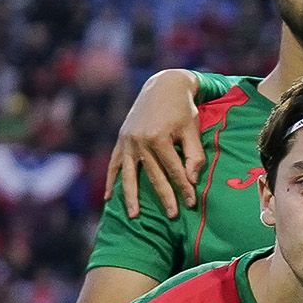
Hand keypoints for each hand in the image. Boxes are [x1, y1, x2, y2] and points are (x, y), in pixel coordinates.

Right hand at [107, 68, 208, 217]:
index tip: (191, 203)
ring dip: (131, 197)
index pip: (174, 170)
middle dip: (165, 197)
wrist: (163, 87)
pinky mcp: (121, 140)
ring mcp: (127, 141)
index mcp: (159, 138)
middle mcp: (140, 141)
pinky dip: (111, 180)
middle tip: (173, 215)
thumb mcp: (192, 129)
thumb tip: (191, 180)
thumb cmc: (183, 109)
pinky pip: (114, 164)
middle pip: (154, 176)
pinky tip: (109, 198)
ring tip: (134, 216)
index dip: (184, 188)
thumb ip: (194, 155)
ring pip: (130, 175)